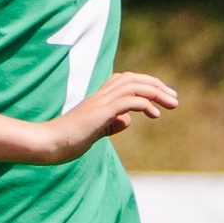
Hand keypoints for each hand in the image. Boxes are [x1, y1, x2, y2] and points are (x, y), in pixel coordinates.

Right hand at [44, 71, 178, 162]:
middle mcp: (101, 95)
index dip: (146, 84)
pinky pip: (128, 101)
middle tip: (174, 98)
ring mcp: (100, 102)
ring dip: (156, 92)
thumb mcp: (95, 131)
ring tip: (172, 103)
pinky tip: (155, 114)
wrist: (49, 143)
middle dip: (157, 86)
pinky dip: (145, 104)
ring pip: (133, 86)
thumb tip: (127, 120)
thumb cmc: (69, 140)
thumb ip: (111, 124)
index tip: (163, 97)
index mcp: (99, 98)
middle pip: (133, 79)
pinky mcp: (100, 112)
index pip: (126, 80)